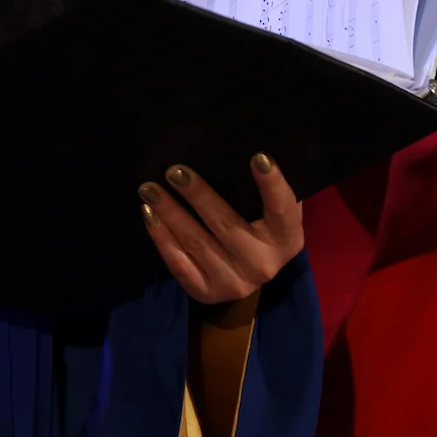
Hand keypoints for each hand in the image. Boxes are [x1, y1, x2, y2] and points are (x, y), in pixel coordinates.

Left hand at [139, 155, 303, 304]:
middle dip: (198, 196)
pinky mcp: (208, 293)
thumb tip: (248, 144)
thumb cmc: (259, 223)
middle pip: (227, 226)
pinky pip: (179, 264)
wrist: (248, 270)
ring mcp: (236, 283)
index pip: (283, 210)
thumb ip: (267, 184)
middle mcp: (265, 265)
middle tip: (173, 170)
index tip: (258, 156)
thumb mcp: (270, 206)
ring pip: (197, 244)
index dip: (272, 185)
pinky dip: (162, 238)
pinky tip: (149, 214)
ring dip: (170, 213)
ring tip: (149, 188)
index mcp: (287, 239)